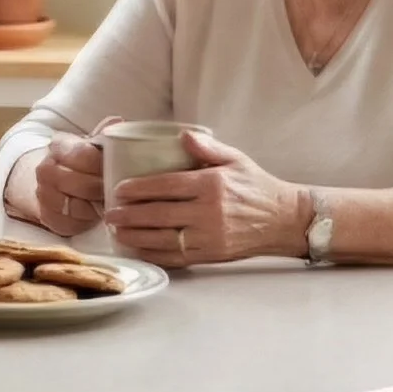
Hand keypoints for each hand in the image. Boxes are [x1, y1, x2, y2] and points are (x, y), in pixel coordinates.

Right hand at [29, 117, 118, 236]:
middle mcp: (45, 169)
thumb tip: (117, 122)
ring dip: (94, 206)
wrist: (54, 183)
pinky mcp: (45, 215)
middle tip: (115, 190)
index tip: (117, 171)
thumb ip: (104, 136)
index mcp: (58, 146)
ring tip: (104, 201)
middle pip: (82, 184)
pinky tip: (90, 212)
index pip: (85, 156)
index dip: (103, 166)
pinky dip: (84, 220)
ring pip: (76, 206)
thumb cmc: (81, 164)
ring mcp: (43, 193)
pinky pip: (70, 222)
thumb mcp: (91, 146)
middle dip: (102, 189)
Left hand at [104, 128, 304, 267]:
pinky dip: (155, 254)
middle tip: (109, 213)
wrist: (283, 219)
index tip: (119, 189)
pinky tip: (139, 249)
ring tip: (117, 232)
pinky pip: (177, 257)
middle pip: (159, 214)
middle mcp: (209, 212)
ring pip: (164, 239)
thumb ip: (207, 147)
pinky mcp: (212, 255)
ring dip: (136, 237)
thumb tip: (182, 134)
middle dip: (129, 215)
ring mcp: (210, 236)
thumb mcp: (235, 159)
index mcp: (211, 184)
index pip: (166, 185)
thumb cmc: (256, 186)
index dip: (138, 189)